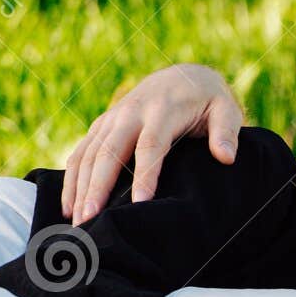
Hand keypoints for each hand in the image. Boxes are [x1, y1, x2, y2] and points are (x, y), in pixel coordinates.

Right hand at [63, 64, 243, 223]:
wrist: (183, 76)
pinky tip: (68, 206)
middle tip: (92, 218)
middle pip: (110, 151)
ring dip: (79, 186)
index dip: (145, 174)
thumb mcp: (225, 110)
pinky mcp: (102, 125)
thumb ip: (226, 131)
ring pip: (90, 153)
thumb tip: (226, 157)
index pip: (151, 145)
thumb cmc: (208, 101)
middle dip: (99, 186)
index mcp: (163, 110)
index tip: (140, 203)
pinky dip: (72, 178)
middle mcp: (131, 112)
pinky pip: (81, 151)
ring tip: (77, 220)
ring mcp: (113, 118)